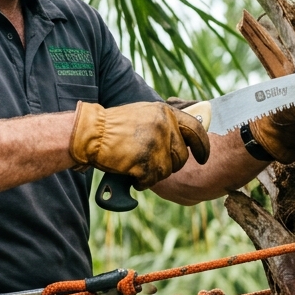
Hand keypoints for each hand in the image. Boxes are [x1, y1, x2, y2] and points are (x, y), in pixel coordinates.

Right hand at [70, 101, 210, 188]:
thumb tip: (184, 139)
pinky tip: (130, 173)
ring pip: (167, 170)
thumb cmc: (113, 126)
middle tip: (153, 164)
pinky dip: (141, 181)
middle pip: (181, 157)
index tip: (203, 157)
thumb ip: (164, 123)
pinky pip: (152, 180)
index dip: (202, 146)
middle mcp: (164, 126)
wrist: (91, 133)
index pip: (196, 129)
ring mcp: (156, 144)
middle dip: (170, 165)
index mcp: (165, 113)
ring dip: (153, 173)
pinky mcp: (146, 161)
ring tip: (136, 165)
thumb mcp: (144, 115)